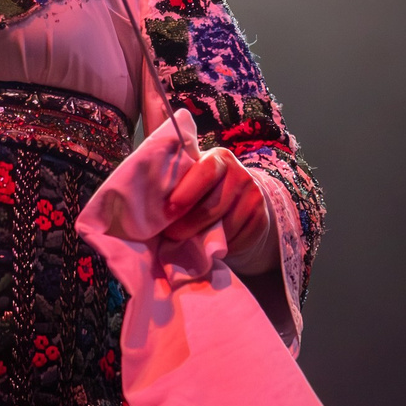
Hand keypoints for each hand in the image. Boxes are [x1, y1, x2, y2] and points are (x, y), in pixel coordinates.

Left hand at [161, 147, 272, 273]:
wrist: (241, 201)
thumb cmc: (205, 190)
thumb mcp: (193, 177)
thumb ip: (176, 179)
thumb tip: (145, 195)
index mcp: (219, 158)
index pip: (205, 172)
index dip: (186, 193)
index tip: (168, 211)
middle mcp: (241, 174)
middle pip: (213, 205)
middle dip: (188, 224)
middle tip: (170, 235)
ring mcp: (254, 197)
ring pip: (224, 225)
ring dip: (202, 239)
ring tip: (185, 243)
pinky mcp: (261, 219)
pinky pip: (237, 239)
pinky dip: (219, 246)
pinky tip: (207, 246)